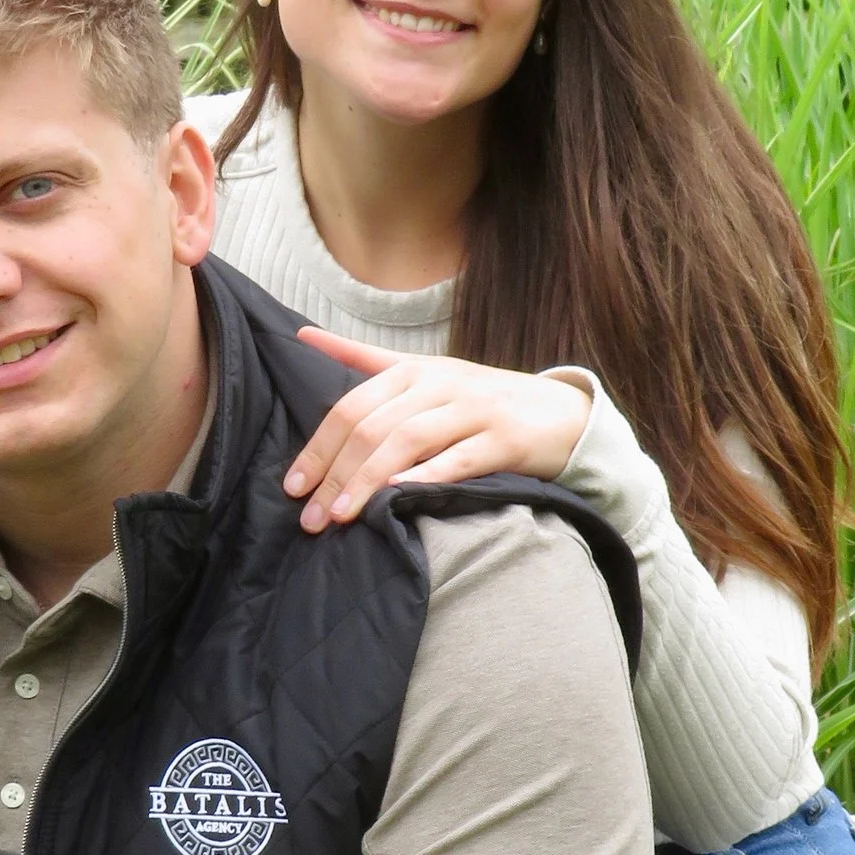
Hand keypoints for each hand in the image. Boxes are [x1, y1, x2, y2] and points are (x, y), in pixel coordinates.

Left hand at [284, 329, 589, 529]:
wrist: (561, 413)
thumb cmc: (481, 399)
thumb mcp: (426, 374)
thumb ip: (366, 362)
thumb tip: (304, 336)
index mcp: (414, 371)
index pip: (352, 407)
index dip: (318, 448)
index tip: (293, 488)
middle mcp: (440, 384)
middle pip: (373, 427)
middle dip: (336, 475)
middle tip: (311, 518)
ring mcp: (474, 409)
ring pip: (408, 442)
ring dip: (368, 481)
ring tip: (342, 516)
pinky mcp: (505, 439)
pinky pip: (457, 459)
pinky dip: (424, 477)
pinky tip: (396, 498)